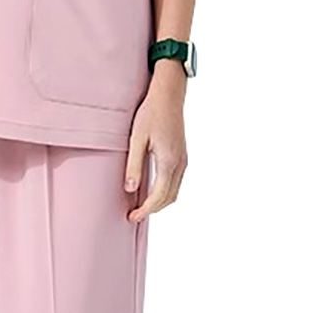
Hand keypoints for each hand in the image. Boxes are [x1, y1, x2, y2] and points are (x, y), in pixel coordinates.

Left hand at [124, 59, 188, 221]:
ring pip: (174, 191)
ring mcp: (184, 160)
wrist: (168, 95)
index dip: (145, 210)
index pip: (159, 197)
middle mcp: (180, 164)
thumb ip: (134, 165)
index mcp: (169, 162)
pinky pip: (175, 181)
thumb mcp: (137, 138)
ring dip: (159, 202)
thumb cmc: (151, 113)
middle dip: (152, 210)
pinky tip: (151, 188)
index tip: (131, 217)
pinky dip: (165, 191)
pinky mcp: (182, 154)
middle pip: (169, 198)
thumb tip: (130, 190)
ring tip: (141, 205)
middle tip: (133, 214)